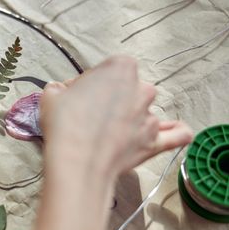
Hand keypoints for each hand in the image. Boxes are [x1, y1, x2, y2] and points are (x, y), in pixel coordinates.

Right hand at [40, 56, 192, 177]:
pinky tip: (172, 131)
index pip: (107, 70)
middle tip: (90, 117)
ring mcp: (151, 116)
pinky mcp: (155, 142)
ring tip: (109, 135)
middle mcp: (142, 89)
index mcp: (120, 68)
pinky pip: (176, 134)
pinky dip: (175, 132)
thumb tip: (65, 93)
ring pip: (145, 112)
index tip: (77, 98)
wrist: (77, 161)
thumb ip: (61, 88)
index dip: (90, 84)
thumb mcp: (52, 95)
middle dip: (112, 100)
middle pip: (129, 90)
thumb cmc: (64, 124)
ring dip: (131, 119)